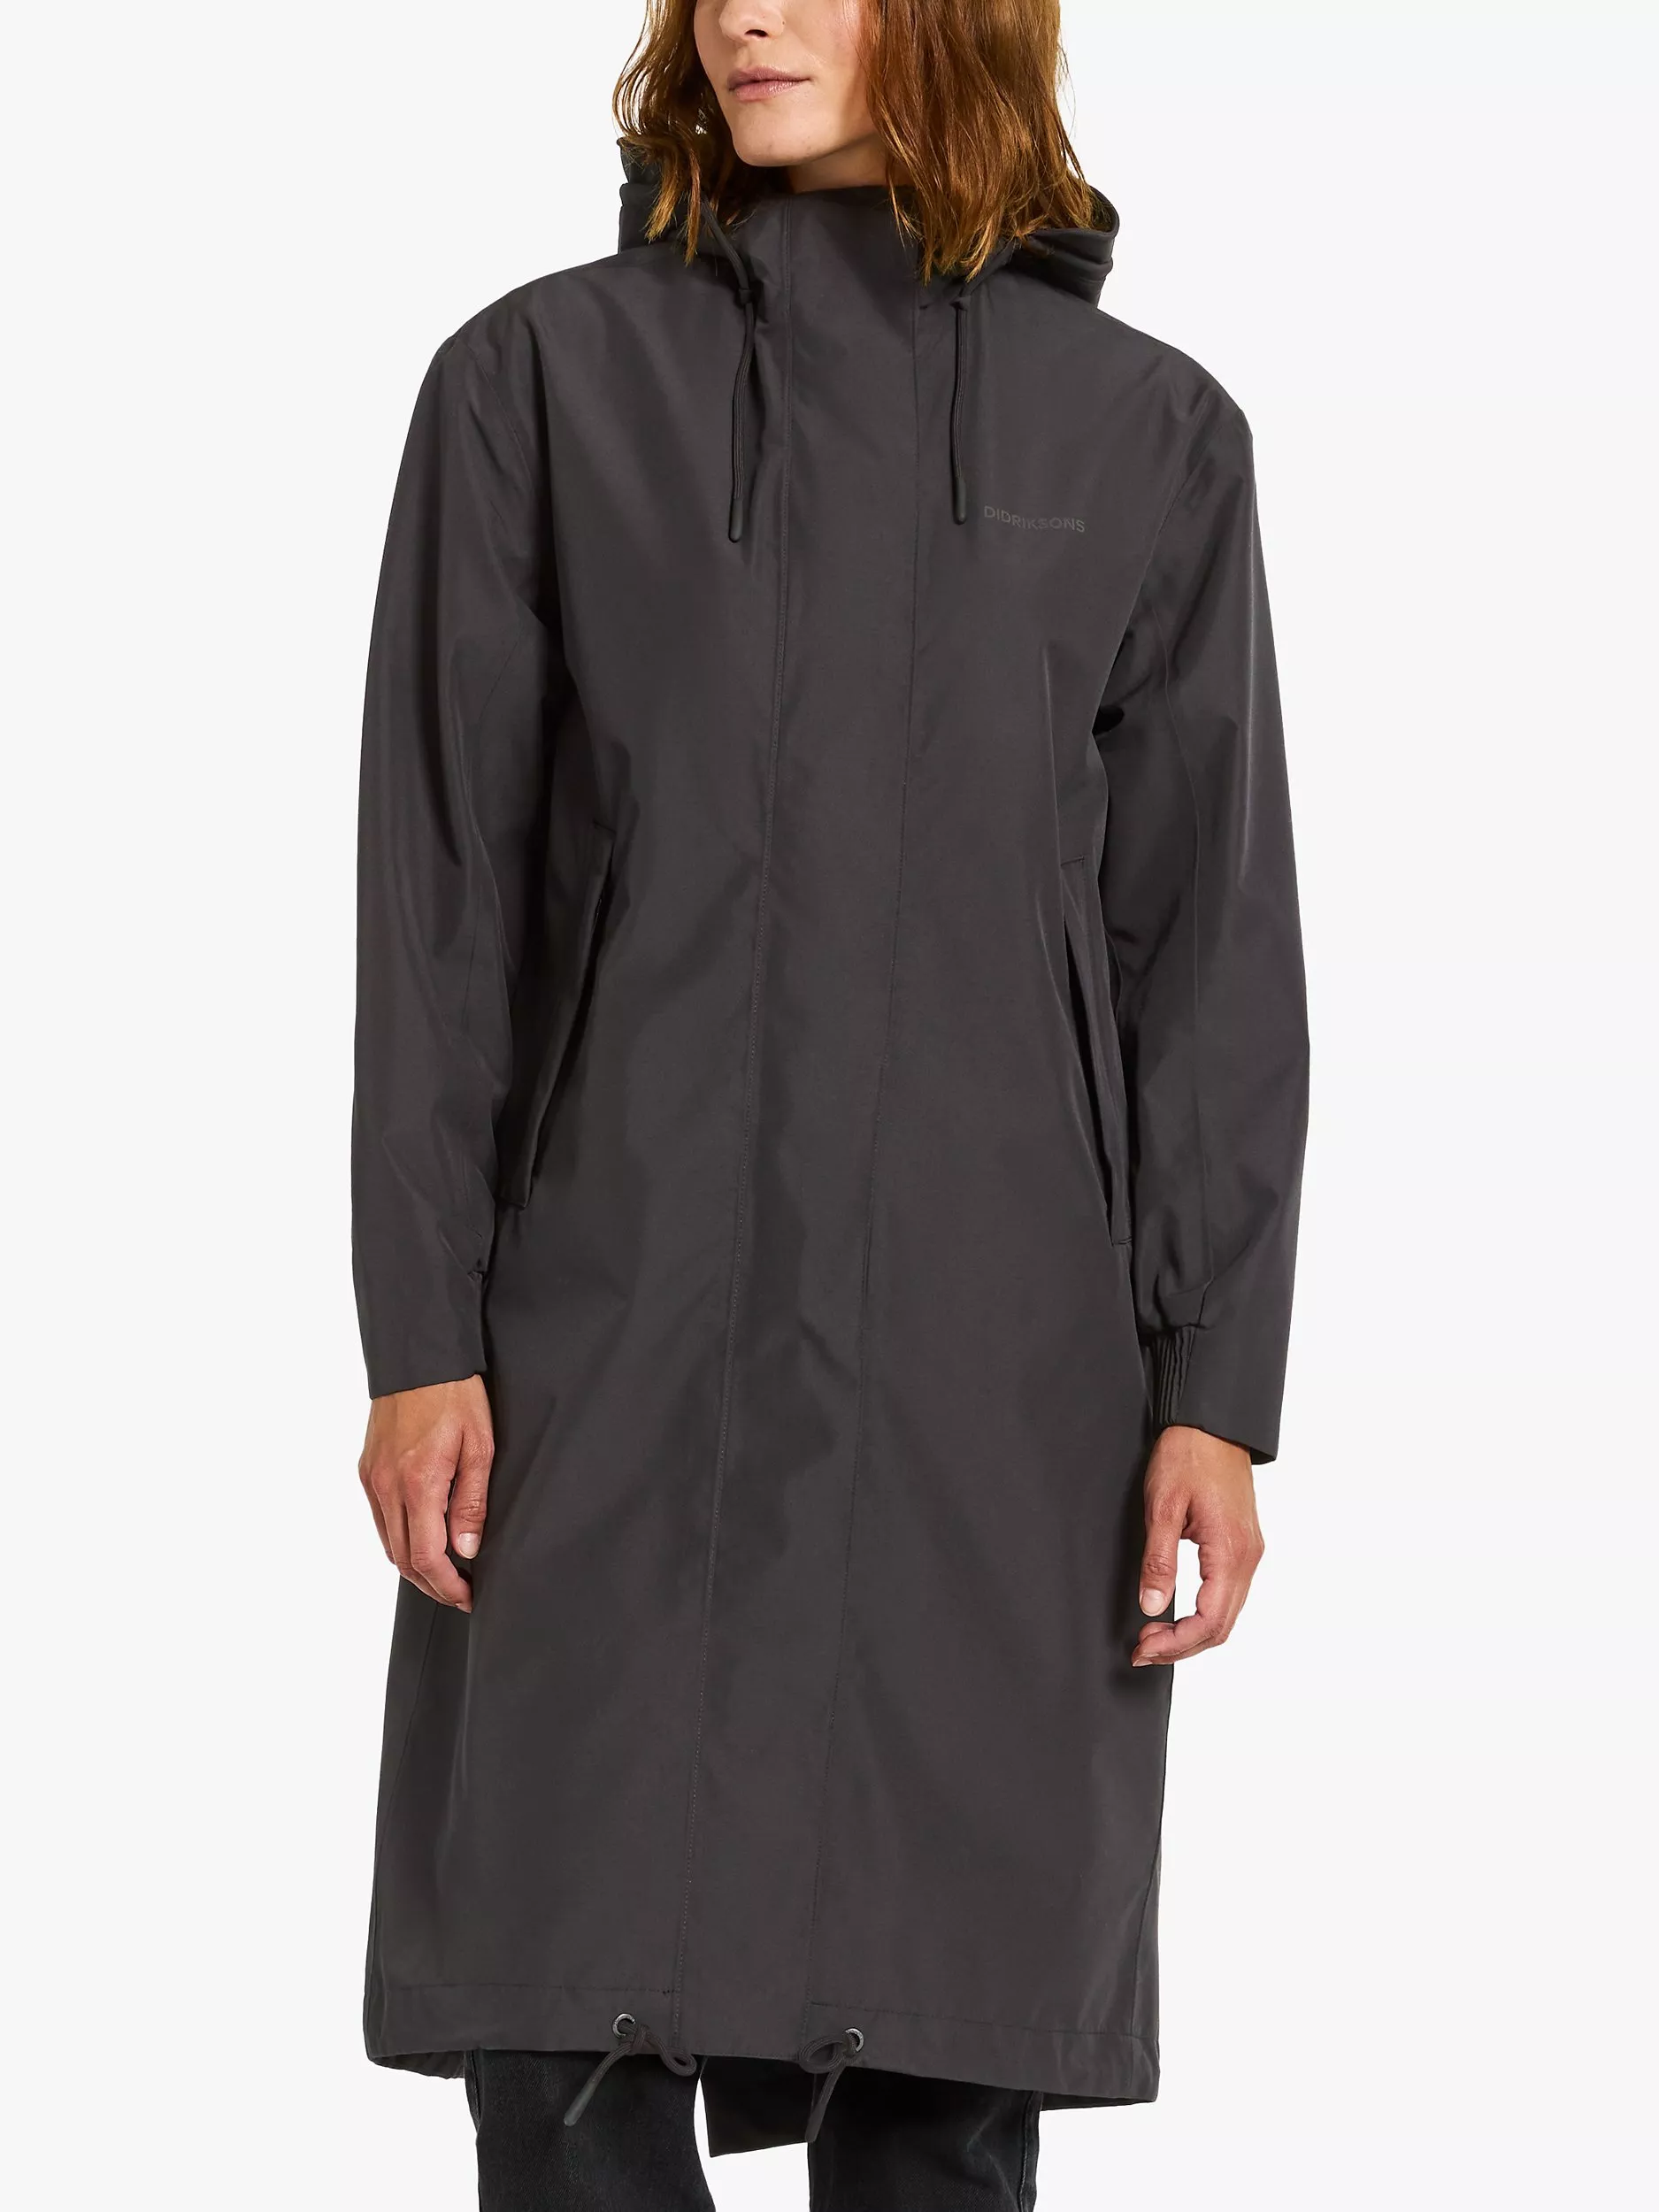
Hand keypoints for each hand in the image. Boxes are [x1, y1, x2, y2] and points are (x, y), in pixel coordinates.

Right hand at [358, 1376, 493, 1611]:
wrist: (418, 1358)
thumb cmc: (454, 1395)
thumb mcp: (479, 1446)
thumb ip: (471, 1502)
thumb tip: (466, 1550)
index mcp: (418, 1482)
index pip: (426, 1557)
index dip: (447, 1586)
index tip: (467, 1596)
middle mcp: (386, 1486)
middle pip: (403, 1559)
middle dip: (432, 1585)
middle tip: (459, 1593)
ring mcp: (372, 1478)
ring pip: (388, 1543)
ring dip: (414, 1566)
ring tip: (445, 1573)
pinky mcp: (367, 1470)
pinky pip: (380, 1519)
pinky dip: (399, 1540)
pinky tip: (422, 1539)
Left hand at [1132, 1424, 1262, 1665]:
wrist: (1213, 1425)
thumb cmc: (1188, 1456)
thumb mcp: (1162, 1506)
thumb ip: (1158, 1559)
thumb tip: (1153, 1606)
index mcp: (1229, 1552)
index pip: (1208, 1621)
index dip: (1175, 1643)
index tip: (1143, 1647)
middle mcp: (1247, 1557)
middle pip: (1221, 1627)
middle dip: (1181, 1646)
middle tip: (1144, 1649)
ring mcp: (1249, 1552)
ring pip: (1227, 1615)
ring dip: (1192, 1633)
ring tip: (1155, 1635)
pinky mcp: (1244, 1546)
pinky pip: (1229, 1595)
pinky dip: (1204, 1614)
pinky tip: (1179, 1613)